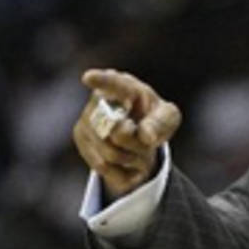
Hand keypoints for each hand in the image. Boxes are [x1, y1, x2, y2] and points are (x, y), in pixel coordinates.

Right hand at [72, 69, 181, 199]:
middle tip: (148, 142)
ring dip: (132, 159)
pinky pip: (103, 167)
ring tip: (139, 151)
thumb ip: (160, 123)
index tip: (88, 78)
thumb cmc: (155, 117)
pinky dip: (122, 171)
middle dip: (138, 145)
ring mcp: (86, 120)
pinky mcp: (80, 140)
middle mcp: (99, 99)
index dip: (100, 81)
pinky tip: (128, 161)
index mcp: (125, 86)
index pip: (112, 82)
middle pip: (117, 133)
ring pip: (110, 154)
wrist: (139, 133)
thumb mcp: (167, 118)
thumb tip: (146, 135)